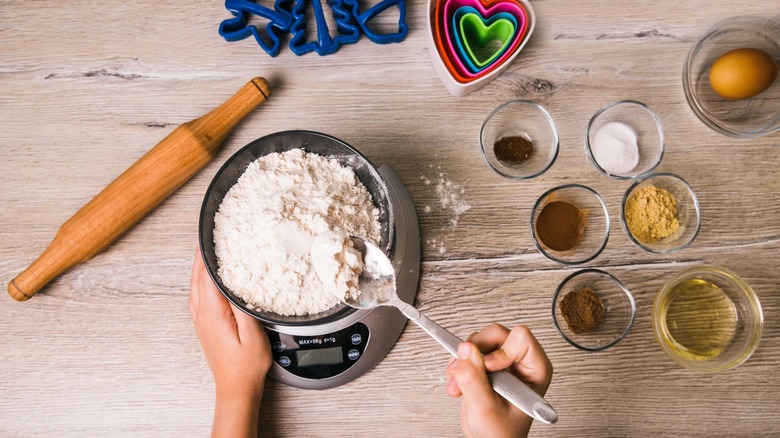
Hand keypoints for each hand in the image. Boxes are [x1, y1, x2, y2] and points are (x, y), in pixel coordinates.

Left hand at [189, 248, 271, 437]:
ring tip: (208, 250)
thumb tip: (234, 283)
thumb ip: (242, 307)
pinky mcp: (203, 325)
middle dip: (202, 255)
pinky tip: (208, 278)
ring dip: (199, 266)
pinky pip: (197, 295)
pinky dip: (200, 280)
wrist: (235, 388)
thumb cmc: (247, 365)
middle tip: (209, 236)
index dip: (207, 253)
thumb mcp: (253, 334)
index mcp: (212, 313)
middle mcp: (201, 314)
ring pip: (195, 285)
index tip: (210, 236)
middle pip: (197, 277)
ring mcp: (200, 320)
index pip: (206, 275)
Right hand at [445, 324, 552, 437]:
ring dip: (463, 360)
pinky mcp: (486, 364)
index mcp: (535, 370)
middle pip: (496, 334)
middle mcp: (521, 362)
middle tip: (465, 372)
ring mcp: (503, 361)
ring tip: (459, 385)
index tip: (488, 367)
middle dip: (475, 353)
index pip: (521, 338)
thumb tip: (465, 349)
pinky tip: (457, 386)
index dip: (501, 350)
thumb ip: (474, 379)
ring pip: (480, 340)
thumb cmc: (500, 434)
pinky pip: (469, 350)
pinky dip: (458, 365)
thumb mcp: (486, 408)